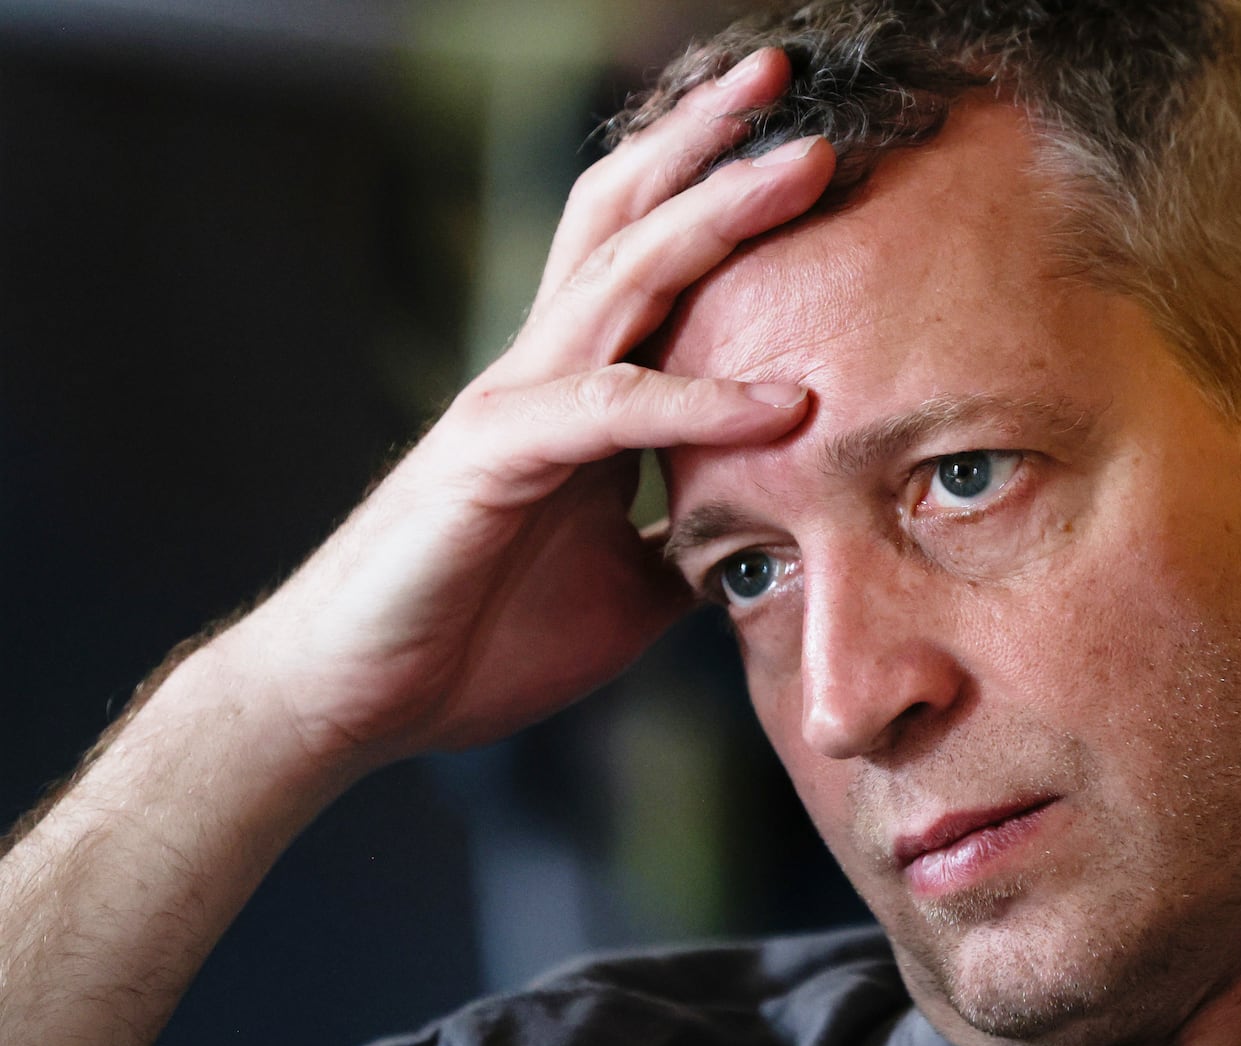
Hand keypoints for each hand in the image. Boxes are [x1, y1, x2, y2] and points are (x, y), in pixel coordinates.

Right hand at [215, 49, 833, 768]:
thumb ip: (686, 537)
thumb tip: (764, 537)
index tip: (792, 143)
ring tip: (803, 164)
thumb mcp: (621, 581)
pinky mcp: (492, 458)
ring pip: (622, 277)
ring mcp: (514, 403)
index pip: (644, 258)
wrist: (361, 696)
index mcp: (574, 390)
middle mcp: (542, 371)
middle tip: (787, 77)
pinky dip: (701, 400)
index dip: (709, 189)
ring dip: (715, 214)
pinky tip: (785, 401)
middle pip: (629, 221)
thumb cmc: (477, 630)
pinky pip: (611, 411)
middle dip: (709, 145)